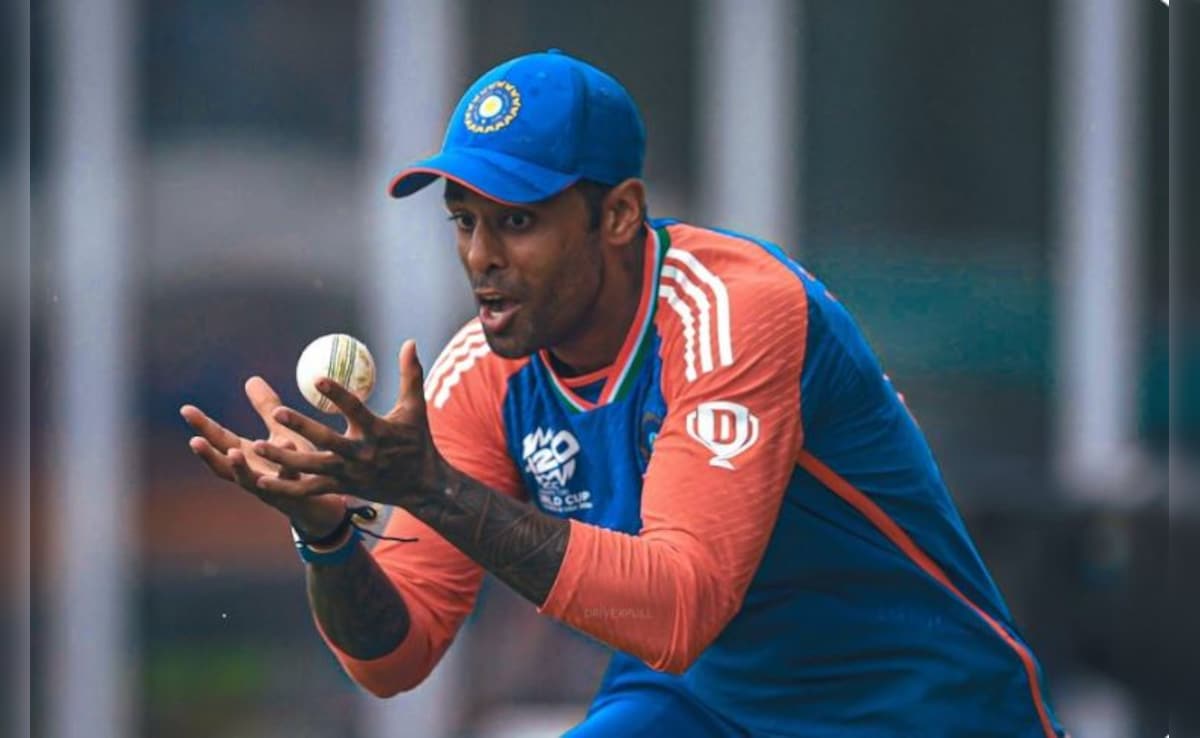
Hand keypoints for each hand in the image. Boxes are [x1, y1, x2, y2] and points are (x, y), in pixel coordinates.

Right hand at [181, 376, 346, 534]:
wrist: (327, 498)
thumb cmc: (300, 464)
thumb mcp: (282, 432)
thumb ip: (267, 409)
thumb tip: (251, 379)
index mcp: (249, 457)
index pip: (220, 440)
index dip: (203, 426)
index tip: (185, 409)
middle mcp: (253, 474)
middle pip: (225, 465)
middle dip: (209, 453)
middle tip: (194, 440)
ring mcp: (271, 489)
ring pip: (250, 481)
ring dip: (240, 469)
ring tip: (233, 454)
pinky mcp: (293, 497)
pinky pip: (289, 486)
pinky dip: (285, 474)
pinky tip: (286, 462)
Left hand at [251, 340, 446, 507]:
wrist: (422, 486)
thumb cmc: (416, 441)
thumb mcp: (414, 408)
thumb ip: (410, 374)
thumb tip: (409, 342)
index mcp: (377, 431)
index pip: (355, 409)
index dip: (337, 394)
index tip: (318, 379)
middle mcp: (361, 453)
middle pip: (327, 440)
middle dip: (302, 427)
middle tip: (277, 413)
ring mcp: (350, 473)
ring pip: (312, 467)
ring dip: (284, 458)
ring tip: (258, 446)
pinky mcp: (342, 488)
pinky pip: (310, 489)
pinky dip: (287, 487)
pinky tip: (262, 480)